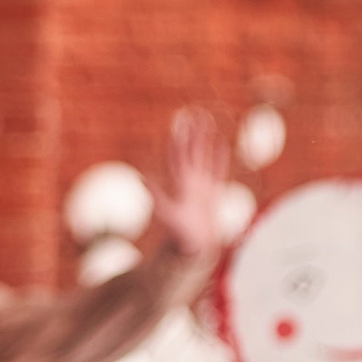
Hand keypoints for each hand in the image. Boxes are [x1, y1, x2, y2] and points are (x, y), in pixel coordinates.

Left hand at [156, 108, 231, 256]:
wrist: (194, 248)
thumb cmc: (180, 234)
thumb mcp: (168, 214)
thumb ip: (156, 196)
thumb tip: (139, 177)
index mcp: (180, 183)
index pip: (179, 156)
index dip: (179, 140)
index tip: (179, 122)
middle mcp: (189, 181)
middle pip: (191, 152)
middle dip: (193, 134)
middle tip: (195, 114)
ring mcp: (201, 186)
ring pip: (204, 157)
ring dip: (206, 141)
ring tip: (208, 123)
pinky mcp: (212, 193)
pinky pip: (217, 171)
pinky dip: (220, 157)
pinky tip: (222, 144)